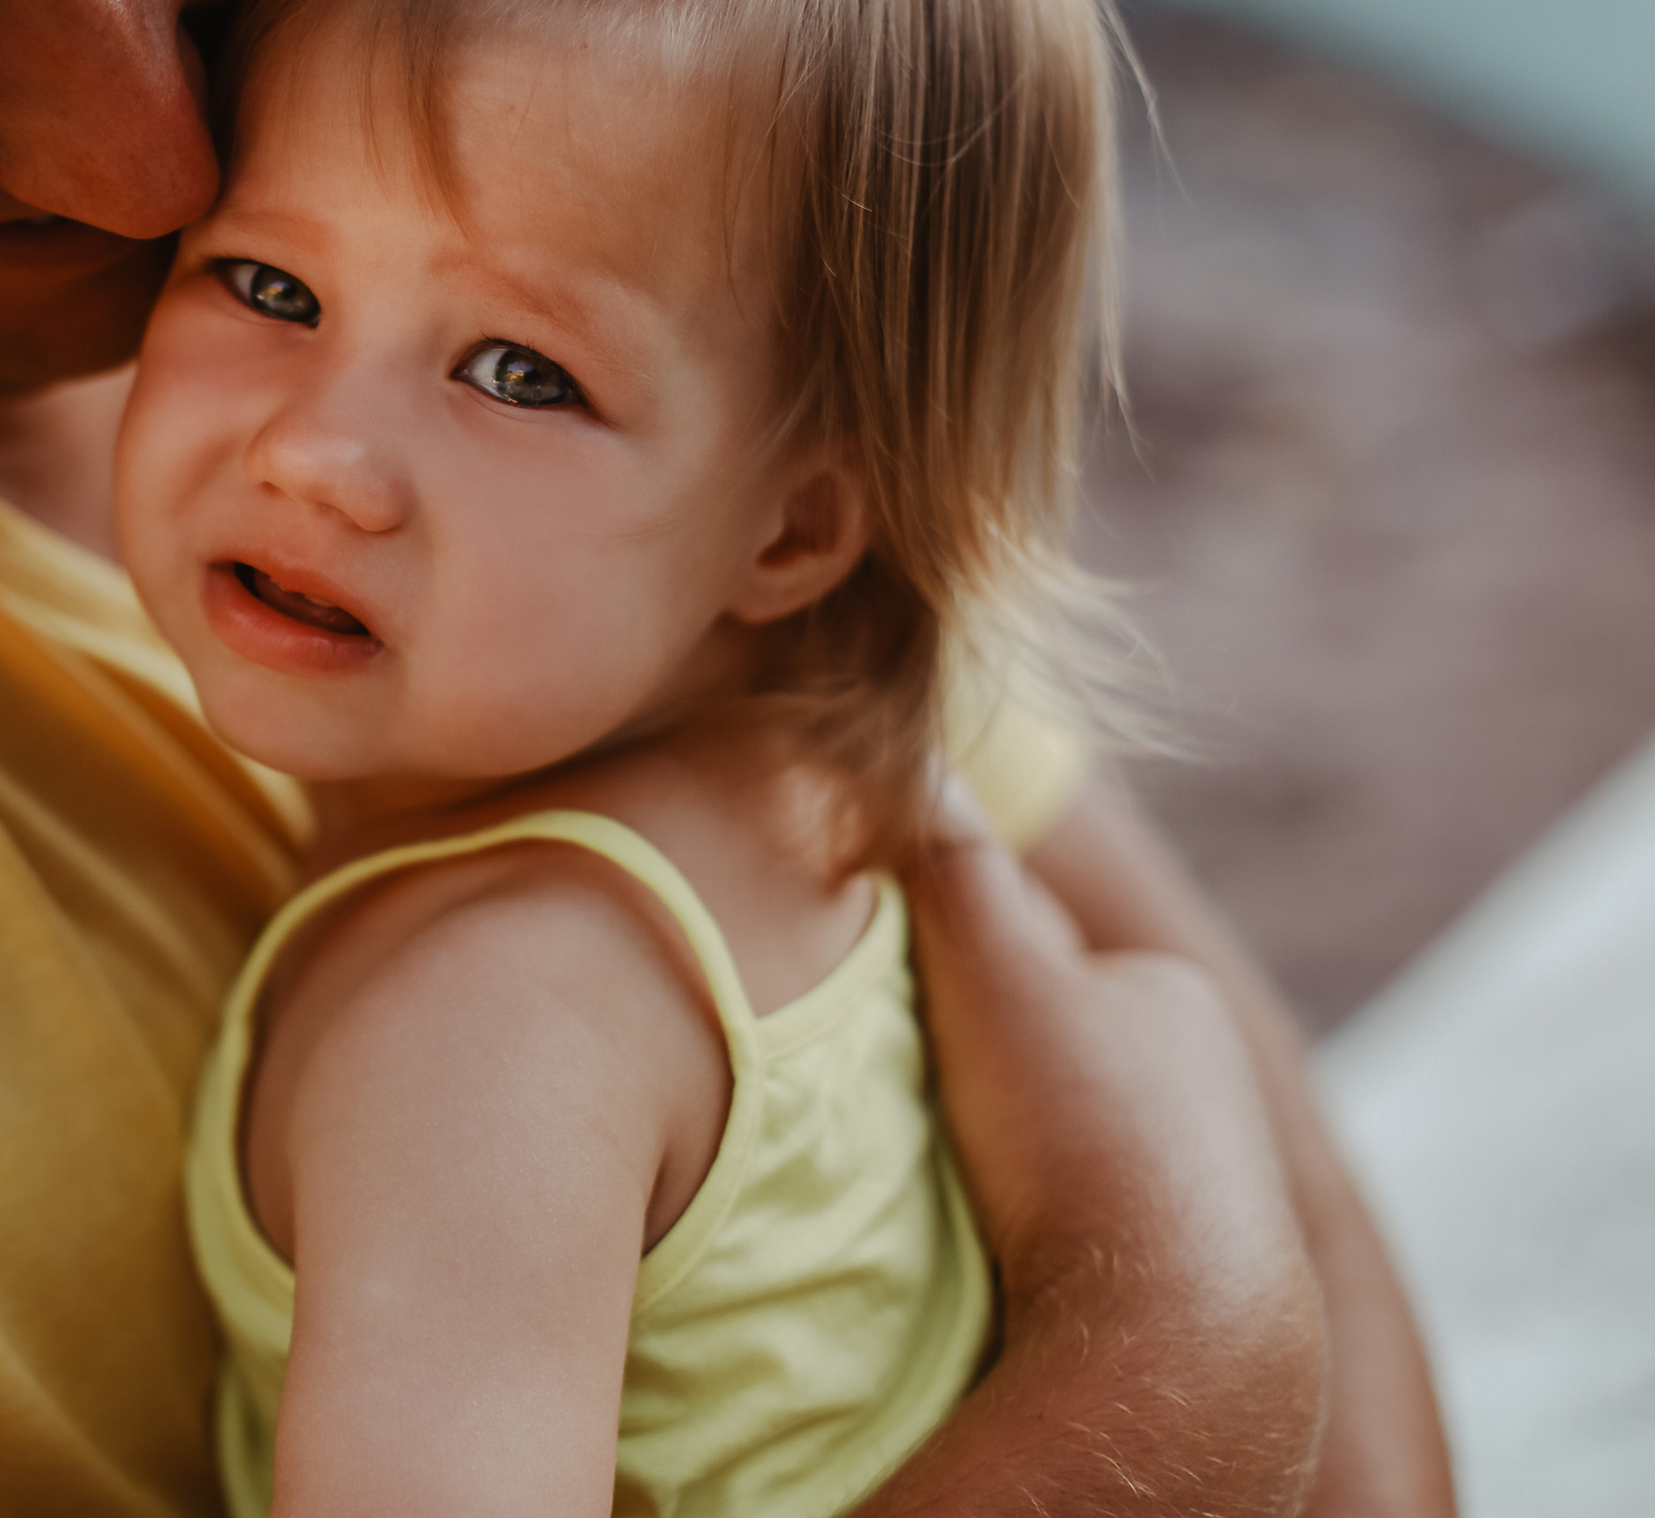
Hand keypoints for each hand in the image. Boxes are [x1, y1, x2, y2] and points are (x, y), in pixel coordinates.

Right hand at [854, 781, 1327, 1517]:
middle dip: (979, 1066)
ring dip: (1001, 1151)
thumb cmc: (1083, 1142)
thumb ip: (954, 865)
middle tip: (910, 1098)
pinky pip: (1074, 1221)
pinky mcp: (1183, 1277)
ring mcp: (1205, 1188)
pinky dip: (1029, 1222)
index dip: (946, 970)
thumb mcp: (998, 972)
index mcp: (1173, 999)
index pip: (1030, 954)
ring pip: (1057, 1141)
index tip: (891, 1007)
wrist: (1170, 1341)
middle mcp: (1206, 1086)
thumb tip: (923, 756)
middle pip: (1045, 1049)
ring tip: (947, 1180)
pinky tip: (991, 1245)